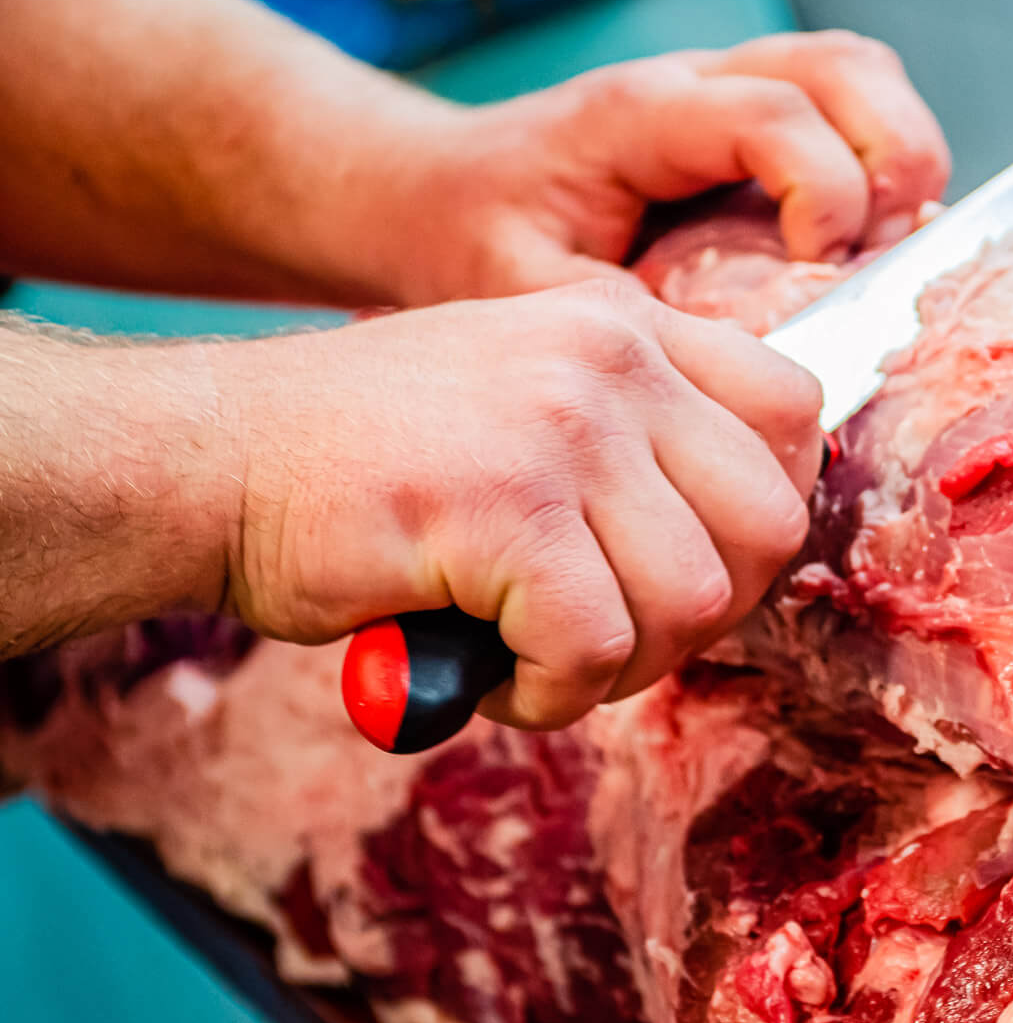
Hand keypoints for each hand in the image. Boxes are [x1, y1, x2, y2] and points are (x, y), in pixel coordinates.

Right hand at [214, 277, 822, 728]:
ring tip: (541, 659)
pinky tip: (494, 675)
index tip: (690, 566)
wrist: (208, 458)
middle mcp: (611, 359)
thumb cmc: (367, 460)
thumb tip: (742, 553)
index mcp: (629, 328)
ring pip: (692, 598)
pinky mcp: (504, 507)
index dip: (761, 515)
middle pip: (769, 521)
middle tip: (618, 637)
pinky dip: (553, 694)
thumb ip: (637, 445)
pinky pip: (596, 648)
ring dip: (625, 665)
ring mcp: (562, 426)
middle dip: (709, 612)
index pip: (794, 412)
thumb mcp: (529, 404)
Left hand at [350, 32, 950, 306]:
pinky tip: (864, 238)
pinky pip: (849, 108)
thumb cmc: (474, 239)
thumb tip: (724, 379)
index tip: (821, 268)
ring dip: (902, 151)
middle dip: (896, 155)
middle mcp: (695, 85)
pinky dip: (881, 163)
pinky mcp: (751, 122)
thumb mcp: (525, 297)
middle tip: (887, 248)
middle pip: (845, 68)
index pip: (772, 114)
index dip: (824, 188)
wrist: (436, 193)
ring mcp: (729, 93)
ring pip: (862, 74)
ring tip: (889, 243)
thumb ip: (622, 331)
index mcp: (637, 116)